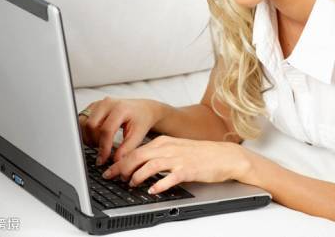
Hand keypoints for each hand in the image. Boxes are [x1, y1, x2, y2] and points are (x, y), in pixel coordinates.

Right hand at [78, 96, 167, 164]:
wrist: (143, 110)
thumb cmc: (142, 120)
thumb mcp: (138, 135)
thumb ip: (127, 149)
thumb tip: (116, 161)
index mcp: (120, 108)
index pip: (106, 129)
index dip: (103, 147)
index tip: (103, 159)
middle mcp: (107, 103)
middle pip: (91, 125)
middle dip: (94, 142)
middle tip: (102, 152)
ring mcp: (99, 103)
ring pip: (83, 122)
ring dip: (88, 137)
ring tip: (99, 145)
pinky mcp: (93, 106)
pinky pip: (82, 120)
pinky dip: (86, 132)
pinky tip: (96, 138)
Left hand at [100, 135, 249, 194]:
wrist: (224, 156)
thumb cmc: (201, 154)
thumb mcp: (176, 149)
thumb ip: (158, 154)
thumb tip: (138, 164)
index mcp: (164, 142)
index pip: (136, 149)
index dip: (120, 161)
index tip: (110, 170)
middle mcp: (169, 148)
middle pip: (138, 156)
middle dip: (122, 168)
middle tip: (113, 178)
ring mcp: (179, 158)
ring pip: (151, 164)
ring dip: (138, 175)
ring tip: (132, 184)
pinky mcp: (189, 170)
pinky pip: (170, 177)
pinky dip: (159, 184)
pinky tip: (152, 190)